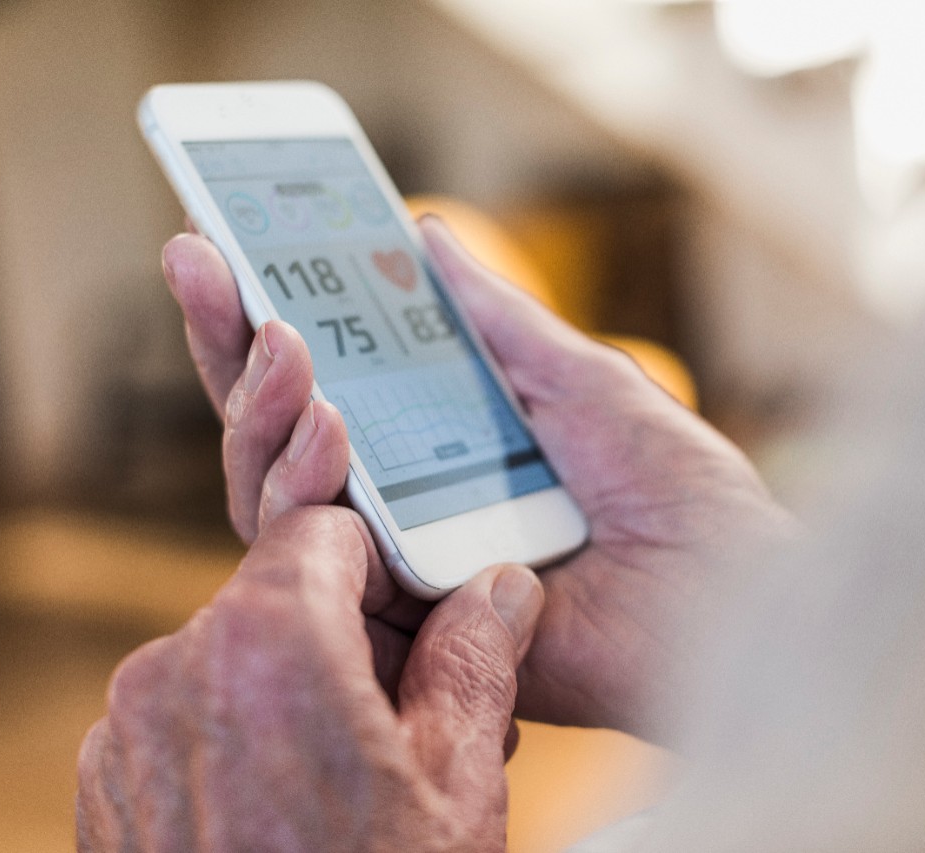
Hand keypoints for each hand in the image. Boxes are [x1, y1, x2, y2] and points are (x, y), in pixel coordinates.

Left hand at [77, 505, 543, 850]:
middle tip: (416, 713)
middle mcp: (175, 669)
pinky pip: (190, 721)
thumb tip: (500, 587)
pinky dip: (244, 740)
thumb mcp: (457, 782)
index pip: (327, 530)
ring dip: (302, 691)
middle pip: (281, 598)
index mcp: (266, 641)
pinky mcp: (111, 787)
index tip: (424, 613)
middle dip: (353, 639)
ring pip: (237, 661)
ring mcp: (129, 733)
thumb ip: (477, 656)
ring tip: (367, 775)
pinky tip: (300, 809)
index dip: (387, 565)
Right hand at [161, 221, 792, 738]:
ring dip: (260, 409)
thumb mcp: (578, 378)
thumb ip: (494, 321)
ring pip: (274, 495)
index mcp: (443, 448)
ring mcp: (397, 568)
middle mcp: (405, 508)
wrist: (724, 593)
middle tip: (199, 259)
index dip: (266, 314)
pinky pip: (320, 567)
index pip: (329, 382)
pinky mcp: (404, 628)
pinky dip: (304, 491)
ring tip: (275, 336)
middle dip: (228, 342)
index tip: (221, 239)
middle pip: (279, 432)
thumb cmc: (675, 490)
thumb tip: (426, 235)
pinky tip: (318, 419)